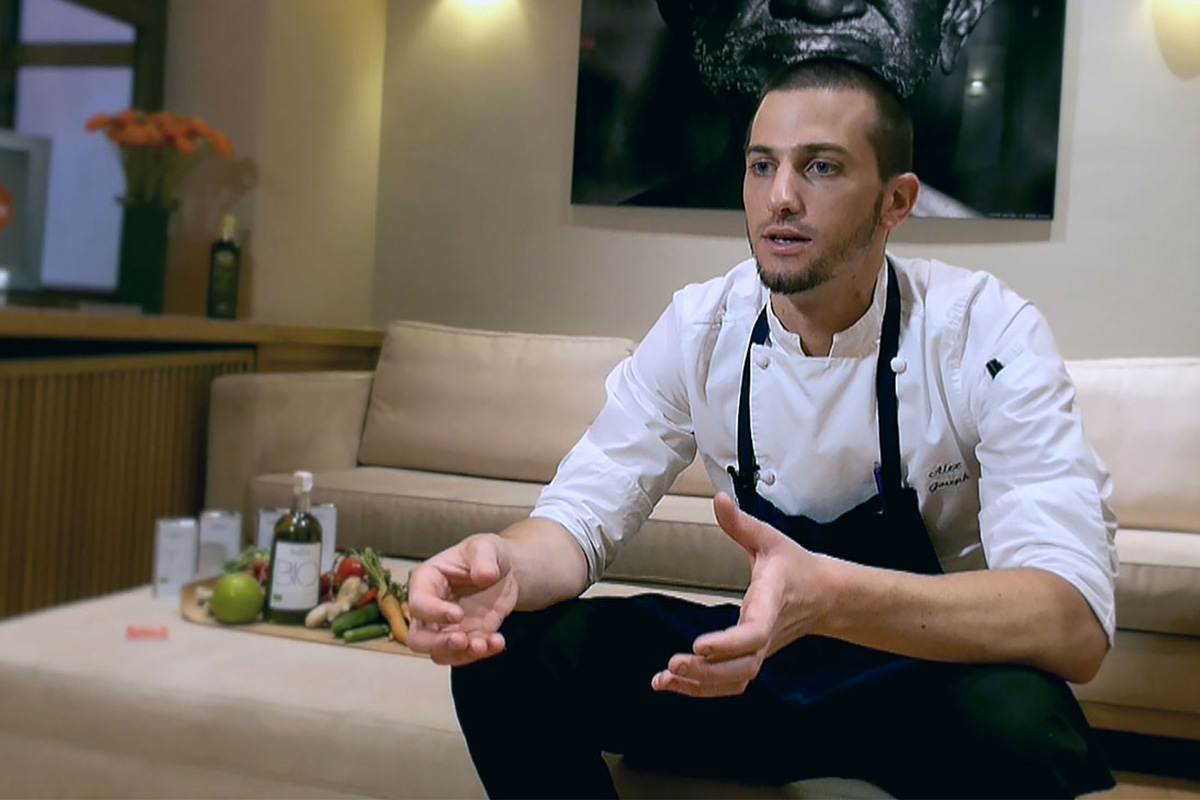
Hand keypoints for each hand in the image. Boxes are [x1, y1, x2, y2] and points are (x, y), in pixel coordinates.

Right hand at [406, 534, 518, 665]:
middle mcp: (430, 610)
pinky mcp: (466, 638)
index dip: (434, 613)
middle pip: (418, 638)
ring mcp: (447, 628)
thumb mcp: (485, 546)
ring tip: (484, 645)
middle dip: (437, 644)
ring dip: (461, 655)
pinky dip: (482, 653)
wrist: (505, 570)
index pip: (418, 604)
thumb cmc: (485, 553)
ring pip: (440, 653)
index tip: (457, 615)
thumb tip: (485, 576)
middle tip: (461, 641)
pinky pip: (466, 655)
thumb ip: (483, 558)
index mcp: (426, 582)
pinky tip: (498, 642)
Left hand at [652, 492, 827, 696]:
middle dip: (707, 672)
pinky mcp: (752, 658)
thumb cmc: (796, 568)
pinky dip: (702, 688)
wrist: (825, 596)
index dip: (728, 644)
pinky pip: (730, 683)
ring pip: (735, 681)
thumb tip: (718, 498)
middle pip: (741, 666)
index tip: (699, 646)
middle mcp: (766, 634)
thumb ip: (740, 523)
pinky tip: (674, 684)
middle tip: (673, 665)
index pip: (754, 633)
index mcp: (771, 603)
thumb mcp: (770, 538)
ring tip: (665, 680)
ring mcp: (761, 651)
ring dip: (700, 686)